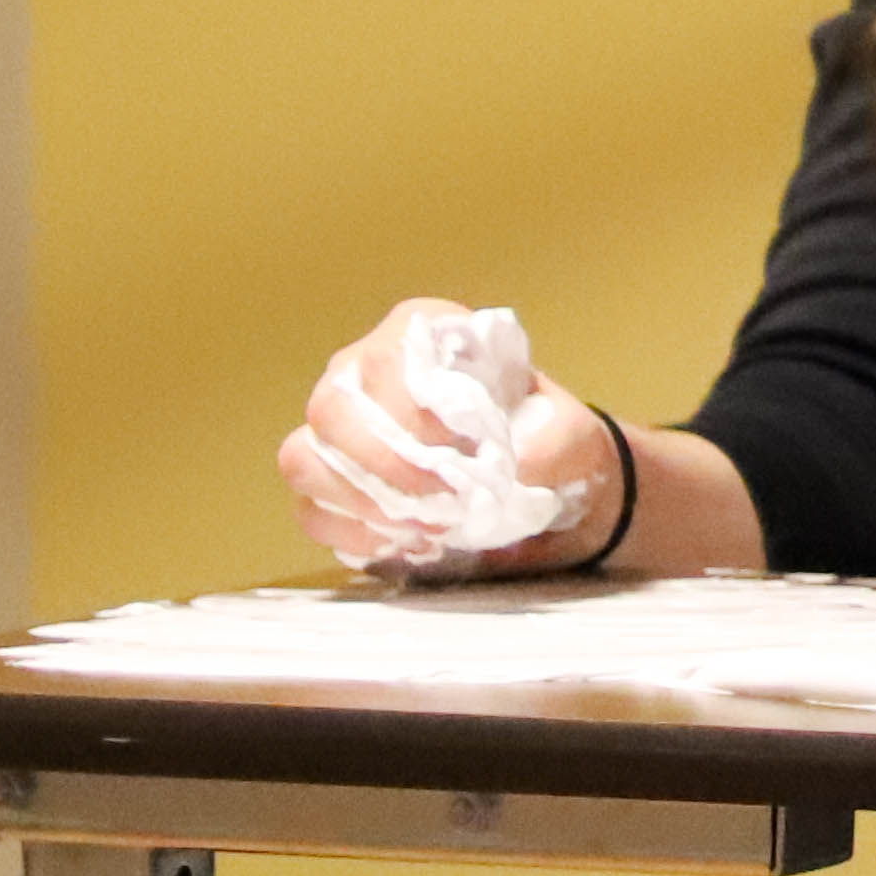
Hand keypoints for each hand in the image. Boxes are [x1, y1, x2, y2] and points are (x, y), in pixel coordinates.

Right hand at [278, 297, 616, 577]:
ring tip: (430, 527)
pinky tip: (409, 542)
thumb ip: (548, 443)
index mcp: (422, 334)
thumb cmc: (546, 441)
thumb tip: (507, 471)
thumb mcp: (570, 435)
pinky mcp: (329, 485)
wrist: (536, 485)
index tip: (464, 455)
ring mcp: (337, 429)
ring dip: (364, 503)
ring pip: (305, 460)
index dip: (416, 417)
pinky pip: (311, 510)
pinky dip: (357, 534)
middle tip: (443, 503)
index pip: (386, 361)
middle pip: (331, 409)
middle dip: (385, 466)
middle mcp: (363, 370)